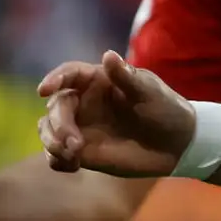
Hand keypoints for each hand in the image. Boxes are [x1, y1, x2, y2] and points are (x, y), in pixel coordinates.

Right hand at [37, 50, 195, 178]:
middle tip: (74, 144)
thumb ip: (127, 77)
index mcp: (98, 80)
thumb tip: (108, 55)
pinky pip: (56, 155)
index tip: (44, 90)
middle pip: (56, 106)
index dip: (54, 78)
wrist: (176, 144)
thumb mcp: (150, 92)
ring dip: (52, 142)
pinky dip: (56, 160)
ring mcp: (81, 127)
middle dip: (58, 124)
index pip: (69, 74)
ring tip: (73, 155)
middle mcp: (84, 102)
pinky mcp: (81, 152)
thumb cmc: (165, 109)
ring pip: (48, 130)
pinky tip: (73, 166)